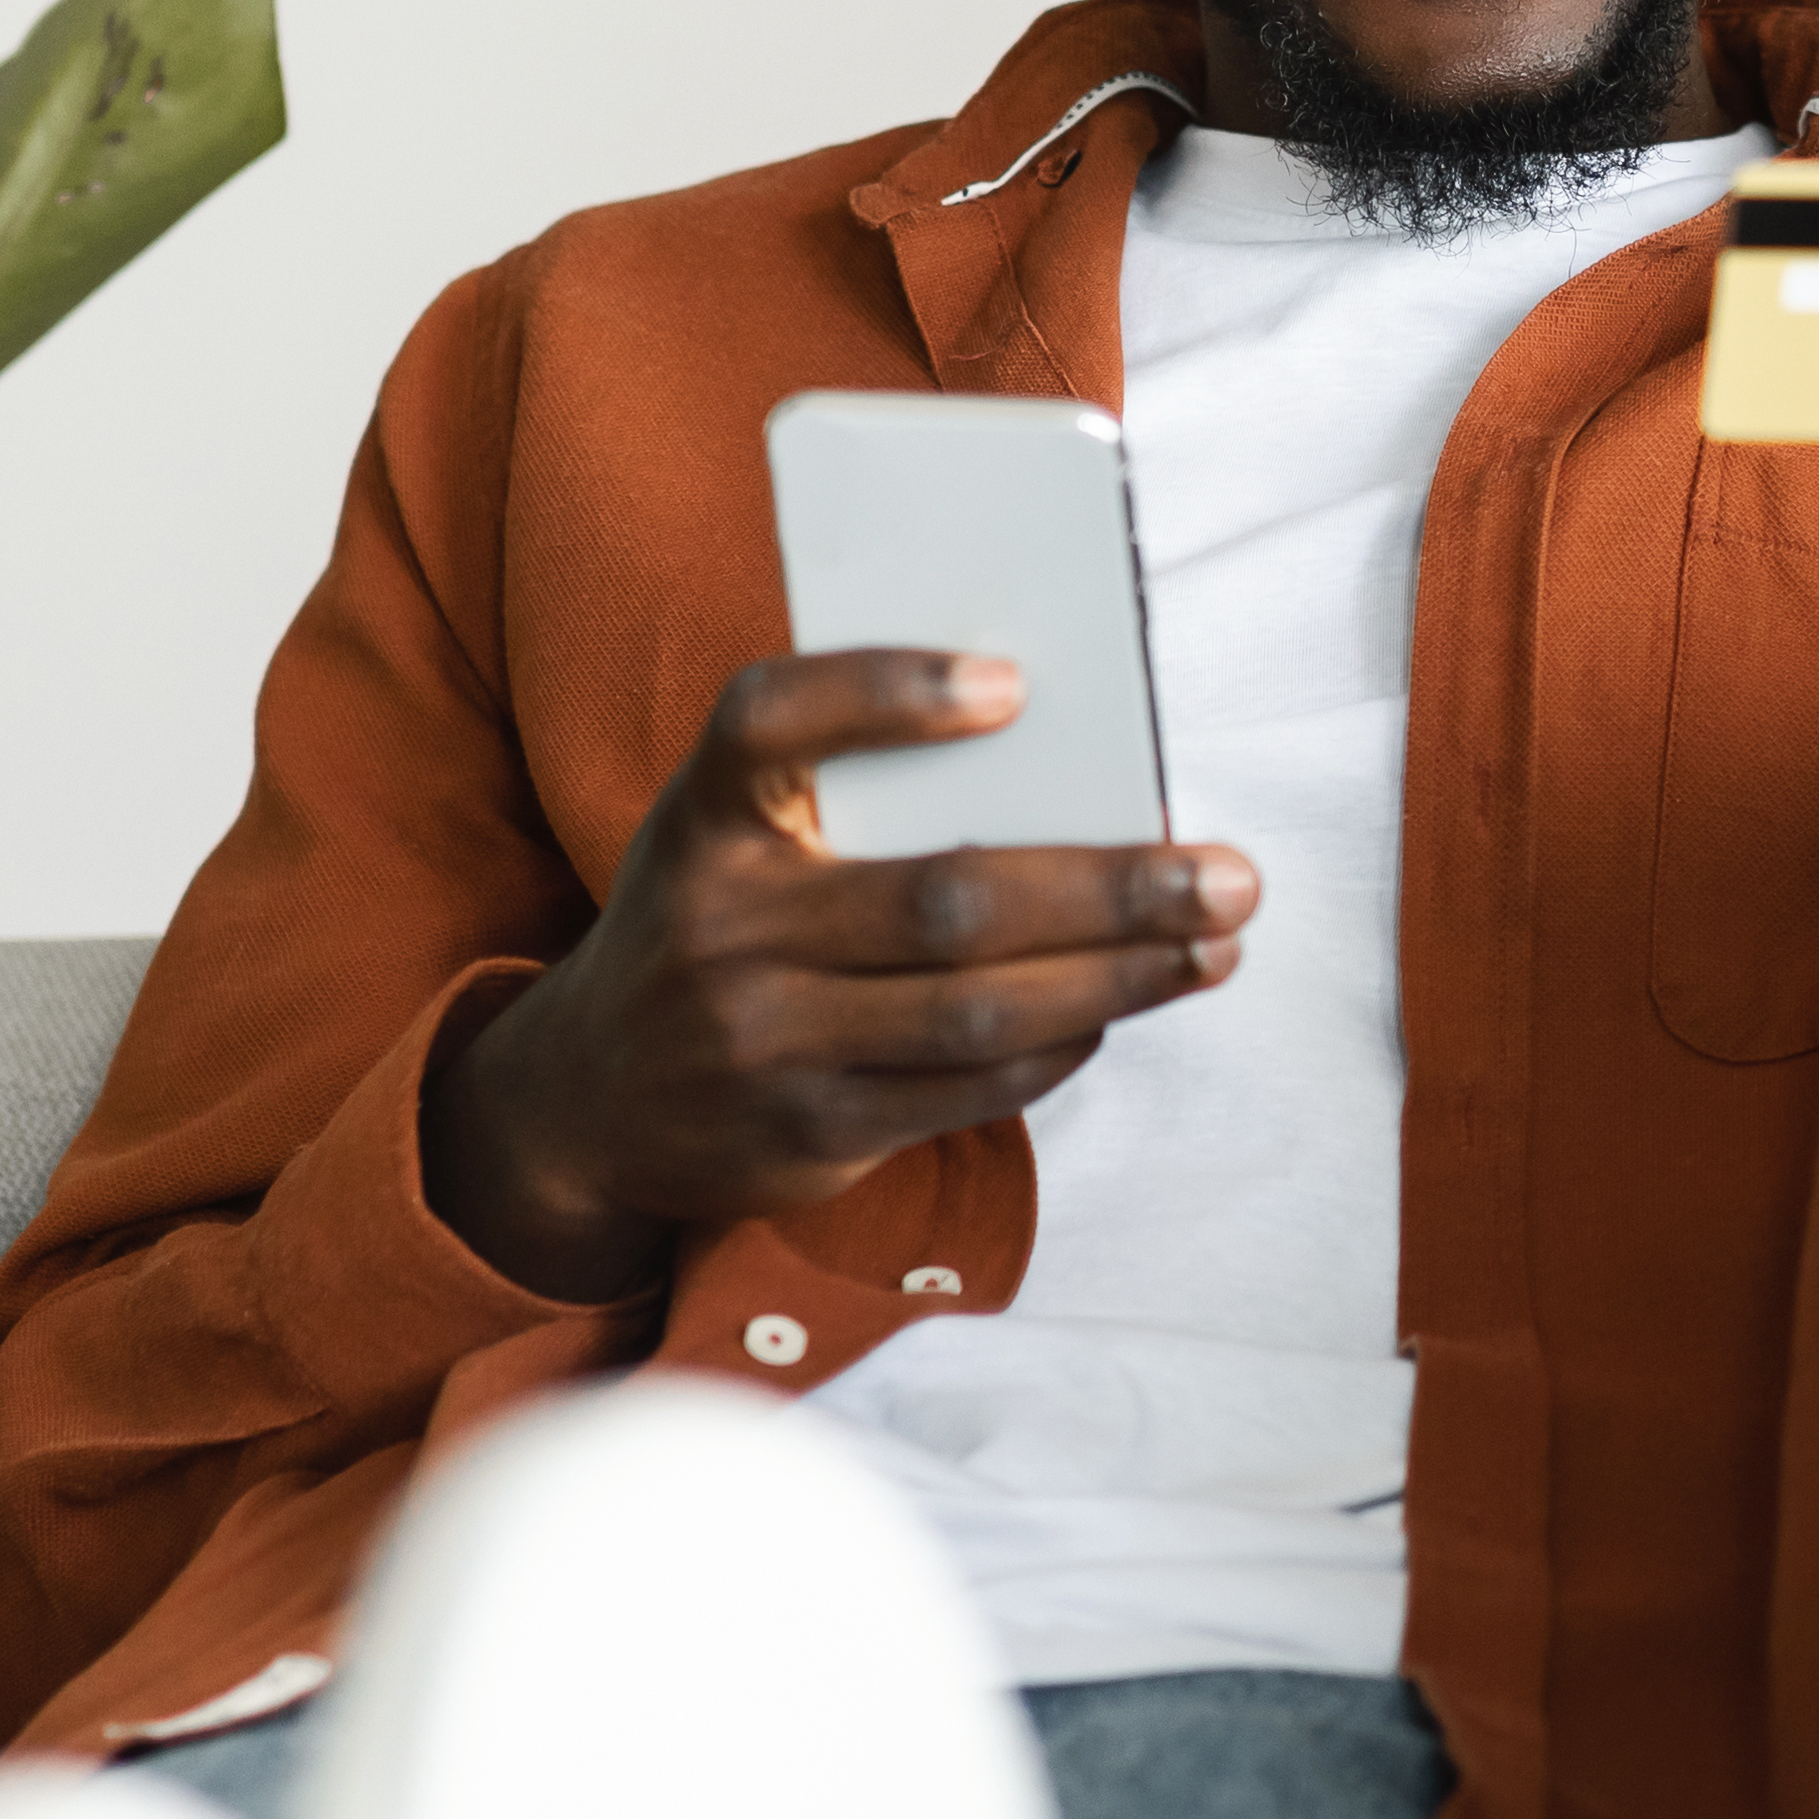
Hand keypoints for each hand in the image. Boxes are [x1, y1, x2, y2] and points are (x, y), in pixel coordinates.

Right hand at [421, 650, 1254, 1306]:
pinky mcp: (807, 1134)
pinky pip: (969, 1091)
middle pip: (945, 900)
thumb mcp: (733, 835)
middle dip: (1110, 887)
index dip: (884, 691)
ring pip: (977, 1012)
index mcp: (705, 818)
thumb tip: (1063, 757)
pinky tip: (1126, 1005)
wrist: (588, 1101)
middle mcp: (721, 930)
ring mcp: (762, 1044)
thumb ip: (851, 788)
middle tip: (1231, 874)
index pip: (772, 723)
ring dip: (1121, 977)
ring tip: (1216, 944)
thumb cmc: (712, 922)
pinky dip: (1064, 1044)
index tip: (1014, 683)